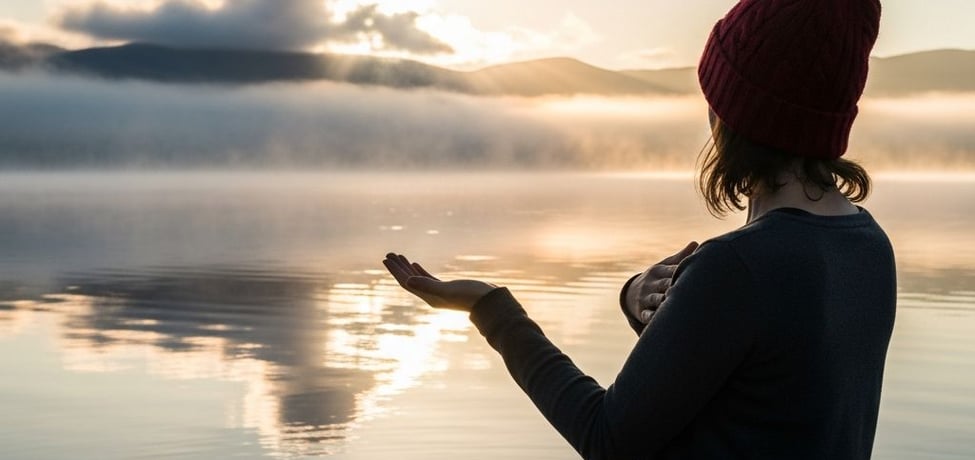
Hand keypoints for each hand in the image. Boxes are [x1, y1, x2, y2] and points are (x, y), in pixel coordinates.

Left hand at [383, 253, 497, 311]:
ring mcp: (438, 292)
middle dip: (398, 267)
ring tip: (398, 256)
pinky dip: (419, 271)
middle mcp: (430, 296)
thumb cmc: (470, 296)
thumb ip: (427, 285)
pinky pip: (427, 278)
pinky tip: (415, 264)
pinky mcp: (446, 288)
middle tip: (388, 254)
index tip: (386, 259)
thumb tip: (408, 281)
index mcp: (428, 297)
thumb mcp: (448, 290)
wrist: (489, 302)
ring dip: (407, 267)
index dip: (396, 271)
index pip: (407, 282)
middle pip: (410, 280)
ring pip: (417, 278)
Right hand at [625, 242, 698, 323]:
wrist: (631, 292)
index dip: (681, 271)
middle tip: (686, 288)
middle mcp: (650, 283)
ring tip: (674, 302)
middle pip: (664, 284)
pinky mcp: (642, 311)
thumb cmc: (656, 278)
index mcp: (657, 271)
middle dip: (673, 286)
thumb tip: (696, 243)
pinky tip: (660, 318)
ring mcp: (645, 297)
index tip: (694, 272)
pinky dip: (652, 317)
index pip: (671, 270)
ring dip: (664, 301)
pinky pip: (646, 314)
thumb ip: (679, 257)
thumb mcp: (664, 266)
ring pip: (656, 299)